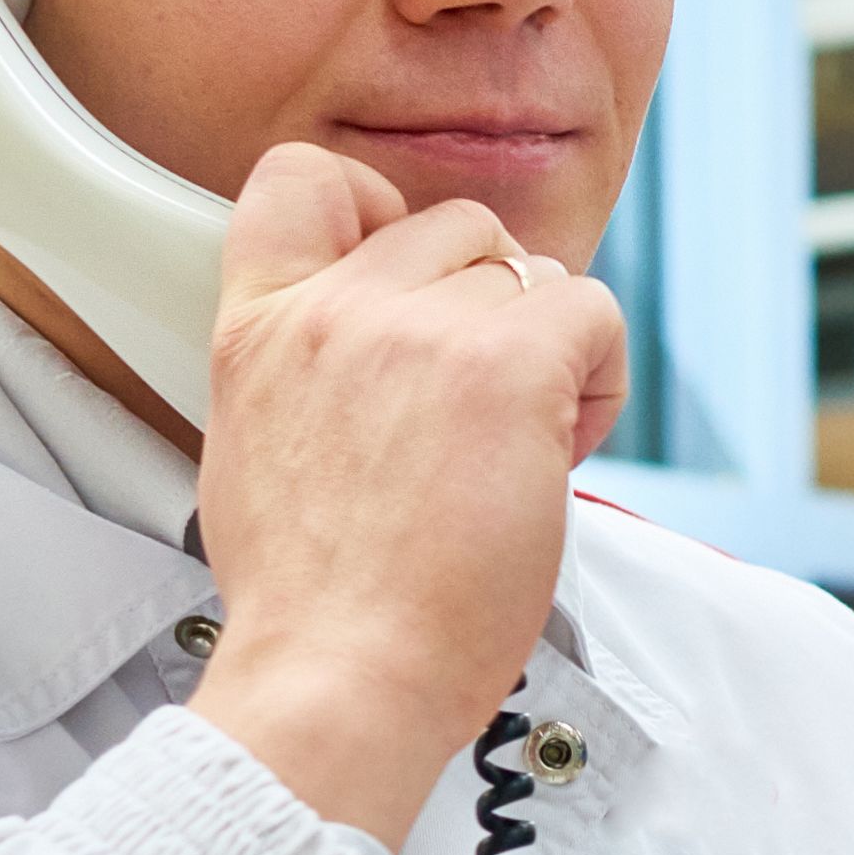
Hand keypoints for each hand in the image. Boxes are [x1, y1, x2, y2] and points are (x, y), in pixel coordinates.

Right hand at [184, 144, 628, 838]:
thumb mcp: (253, 451)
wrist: (336, 676)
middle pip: (457, 225)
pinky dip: (600, 381)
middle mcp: (336, 309)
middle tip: (483, 408)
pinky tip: (560, 452)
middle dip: (490, 303)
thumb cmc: (314, 604)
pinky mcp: (508, 367)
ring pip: (534, 274)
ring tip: (519, 447)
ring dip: (549, 352)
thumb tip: (372, 367)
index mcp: (260, 327)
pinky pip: (594, 316)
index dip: (375, 205)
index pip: (303, 179)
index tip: (408, 275)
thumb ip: (307, 373)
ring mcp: (421, 331)